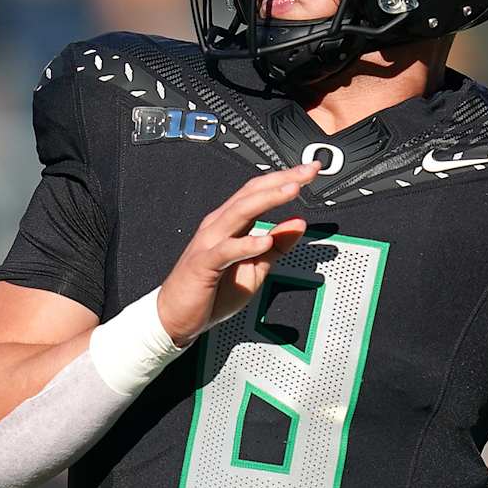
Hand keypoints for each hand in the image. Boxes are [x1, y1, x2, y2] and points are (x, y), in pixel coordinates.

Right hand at [156, 162, 318, 344]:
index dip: (286, 179)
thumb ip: (277, 246)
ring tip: (292, 190)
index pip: (260, 193)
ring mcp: (209, 243)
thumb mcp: (255, 268)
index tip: (310, 171)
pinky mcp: (202, 264)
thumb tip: (298, 223)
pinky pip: (226, 250)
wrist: (176, 317)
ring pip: (239, 212)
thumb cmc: (211, 292)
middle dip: (282, 180)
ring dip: (268, 199)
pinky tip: (265, 241)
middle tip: (307, 171)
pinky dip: (246, 244)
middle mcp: (219, 226)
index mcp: (232, 224)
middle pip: (251, 194)